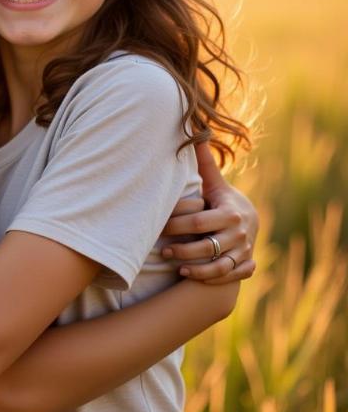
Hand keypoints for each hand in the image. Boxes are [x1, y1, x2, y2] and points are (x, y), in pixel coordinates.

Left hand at [161, 142, 257, 283]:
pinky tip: (191, 276)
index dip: (177, 225)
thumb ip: (204, 163)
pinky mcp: (246, 265)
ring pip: (220, 266)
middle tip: (162, 250)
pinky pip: (231, 277)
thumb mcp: (215, 183)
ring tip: (175, 266)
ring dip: (197, 269)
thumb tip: (196, 132)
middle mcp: (239, 234)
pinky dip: (213, 279)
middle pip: (206, 246)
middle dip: (183, 249)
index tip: (159, 226)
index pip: (198, 222)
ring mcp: (244, 252)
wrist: (251, 220)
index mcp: (229, 213)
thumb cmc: (222, 200)